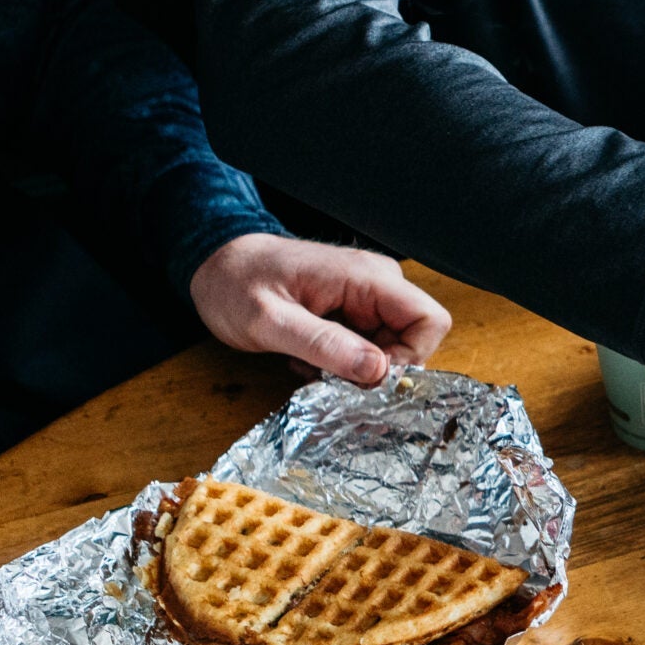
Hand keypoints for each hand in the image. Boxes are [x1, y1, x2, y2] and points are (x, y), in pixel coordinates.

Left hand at [189, 234, 451, 385]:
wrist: (215, 264)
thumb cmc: (236, 283)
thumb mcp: (270, 321)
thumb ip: (324, 343)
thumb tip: (378, 371)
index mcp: (366, 277)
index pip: (429, 321)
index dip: (410, 358)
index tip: (368, 379)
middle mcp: (376, 284)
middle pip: (413, 341)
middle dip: (378, 371)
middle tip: (330, 379)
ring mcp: (366, 298)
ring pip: (391, 350)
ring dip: (356, 370)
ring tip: (311, 365)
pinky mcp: (354, 311)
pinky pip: (369, 348)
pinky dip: (344, 364)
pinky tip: (309, 358)